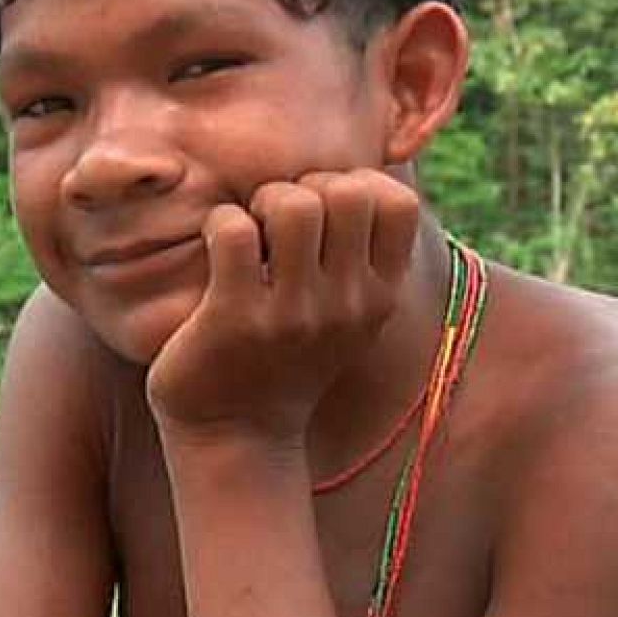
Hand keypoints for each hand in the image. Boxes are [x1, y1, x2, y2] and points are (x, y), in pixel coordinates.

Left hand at [146, 168, 419, 441]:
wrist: (239, 439)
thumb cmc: (286, 360)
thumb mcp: (346, 319)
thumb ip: (361, 260)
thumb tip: (361, 177)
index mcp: (379, 298)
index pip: (401, 203)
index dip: (359, 184)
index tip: (326, 213)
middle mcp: (345, 305)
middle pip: (348, 191)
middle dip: (307, 186)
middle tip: (278, 220)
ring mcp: (292, 314)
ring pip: (294, 204)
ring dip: (263, 201)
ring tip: (252, 233)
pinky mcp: (236, 319)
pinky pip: (235, 231)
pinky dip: (220, 224)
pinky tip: (217, 251)